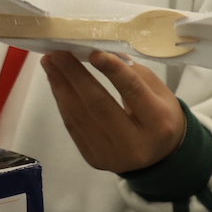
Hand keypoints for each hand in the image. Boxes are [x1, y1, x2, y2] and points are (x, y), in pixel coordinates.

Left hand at [39, 50, 187, 173]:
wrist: (161, 156)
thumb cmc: (161, 116)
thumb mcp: (159, 92)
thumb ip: (133, 73)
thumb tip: (100, 52)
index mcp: (159, 122)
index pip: (132, 91)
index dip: (112, 70)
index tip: (93, 51)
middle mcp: (135, 143)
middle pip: (99, 105)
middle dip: (75, 76)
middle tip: (59, 52)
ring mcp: (112, 156)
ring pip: (80, 118)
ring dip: (61, 87)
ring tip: (50, 63)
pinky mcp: (94, 160)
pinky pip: (73, 128)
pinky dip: (63, 102)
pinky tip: (56, 83)